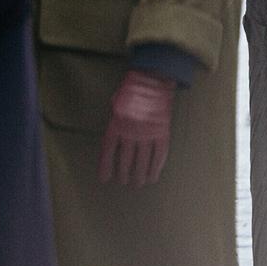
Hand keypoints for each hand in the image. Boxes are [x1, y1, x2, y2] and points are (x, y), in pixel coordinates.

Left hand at [98, 70, 175, 186]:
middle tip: (124, 182)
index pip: (109, 150)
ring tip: (139, 184)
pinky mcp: (162, 133)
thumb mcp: (115, 103)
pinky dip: (156, 167)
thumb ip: (115, 121)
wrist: (152, 81)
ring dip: (140, 174)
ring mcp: (147, 133)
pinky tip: (154, 176)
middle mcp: (130, 131)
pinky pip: (159, 154)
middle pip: (125, 158)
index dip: (106, 165)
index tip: (104, 179)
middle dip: (124, 173)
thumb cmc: (131, 90)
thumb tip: (115, 138)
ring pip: (142, 160)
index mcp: (116, 123)